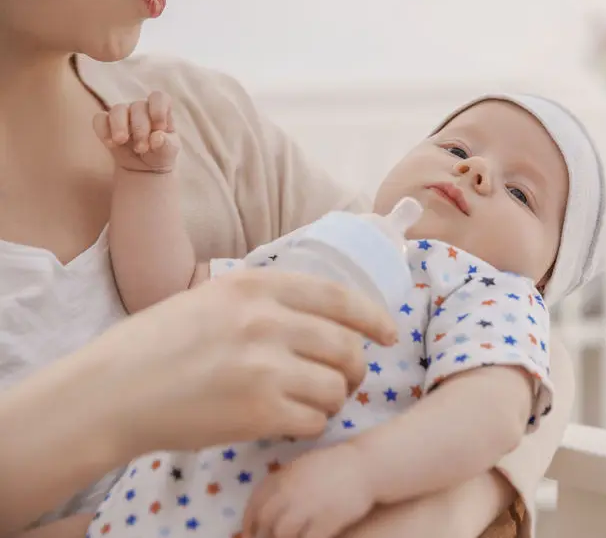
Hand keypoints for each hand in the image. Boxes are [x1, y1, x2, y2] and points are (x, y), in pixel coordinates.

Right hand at [74, 269, 397, 456]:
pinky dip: (312, 423)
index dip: (373, 316)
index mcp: (256, 286)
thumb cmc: (157, 345)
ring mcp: (264, 366)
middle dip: (356, 367)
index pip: (339, 297)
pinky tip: (292, 421)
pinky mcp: (258, 411)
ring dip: (335, 398)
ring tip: (315, 402)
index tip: (389, 332)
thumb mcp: (212, 298)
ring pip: (336, 385)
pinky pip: (315, 419)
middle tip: (346, 379)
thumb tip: (322, 312)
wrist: (112, 392)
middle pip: (347, 345)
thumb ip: (265, 298)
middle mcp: (266, 321)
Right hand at [92, 90, 178, 172]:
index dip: (158, 109)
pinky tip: (110, 144)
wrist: (144, 168)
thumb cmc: (160, 154)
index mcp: (160, 111)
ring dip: (120, 126)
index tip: (159, 127)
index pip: (159, 97)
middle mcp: (141, 109)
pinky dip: (103, 130)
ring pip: (117, 109)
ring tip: (122, 141)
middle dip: (140, 128)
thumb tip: (157, 137)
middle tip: (142, 148)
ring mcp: (122, 114)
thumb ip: (166, 144)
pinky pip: (100, 119)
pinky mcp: (106, 124)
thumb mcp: (168, 152)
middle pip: (138, 106)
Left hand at [243, 444, 374, 537]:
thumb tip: (263, 506)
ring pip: (282, 534)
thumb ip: (281, 482)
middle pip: (265, 522)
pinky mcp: (327, 520)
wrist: (365, 464)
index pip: (255, 503)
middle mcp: (291, 491)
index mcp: (283, 476)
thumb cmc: (333, 465)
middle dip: (262, 536)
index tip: (249, 532)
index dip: (248, 522)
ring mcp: (308, 506)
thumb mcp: (301, 466)